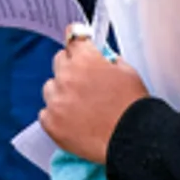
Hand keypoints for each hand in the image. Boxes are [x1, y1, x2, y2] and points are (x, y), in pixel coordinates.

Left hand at [40, 29, 149, 164]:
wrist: (133, 141)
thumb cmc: (133, 107)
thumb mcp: (128, 72)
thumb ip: (110, 61)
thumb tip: (101, 60)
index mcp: (84, 59)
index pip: (73, 38)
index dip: (78, 43)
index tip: (78, 46)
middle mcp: (66, 76)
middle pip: (59, 60)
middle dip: (70, 67)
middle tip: (84, 81)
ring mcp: (56, 100)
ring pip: (50, 87)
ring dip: (60, 92)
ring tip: (78, 106)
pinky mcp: (51, 123)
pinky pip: (46, 112)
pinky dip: (56, 115)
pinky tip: (72, 122)